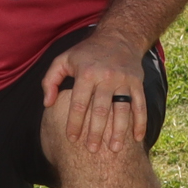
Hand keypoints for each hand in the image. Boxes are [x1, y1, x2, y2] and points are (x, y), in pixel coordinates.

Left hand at [43, 32, 148, 154]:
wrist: (118, 37)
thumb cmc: (85, 53)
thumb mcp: (62, 60)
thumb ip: (50, 81)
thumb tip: (47, 103)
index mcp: (86, 74)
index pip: (79, 104)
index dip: (75, 123)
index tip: (72, 139)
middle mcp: (106, 78)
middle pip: (101, 110)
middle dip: (96, 132)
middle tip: (92, 150)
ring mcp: (124, 81)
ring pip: (122, 110)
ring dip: (119, 131)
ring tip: (115, 150)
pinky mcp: (137, 83)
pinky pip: (140, 105)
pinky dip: (140, 122)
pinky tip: (138, 138)